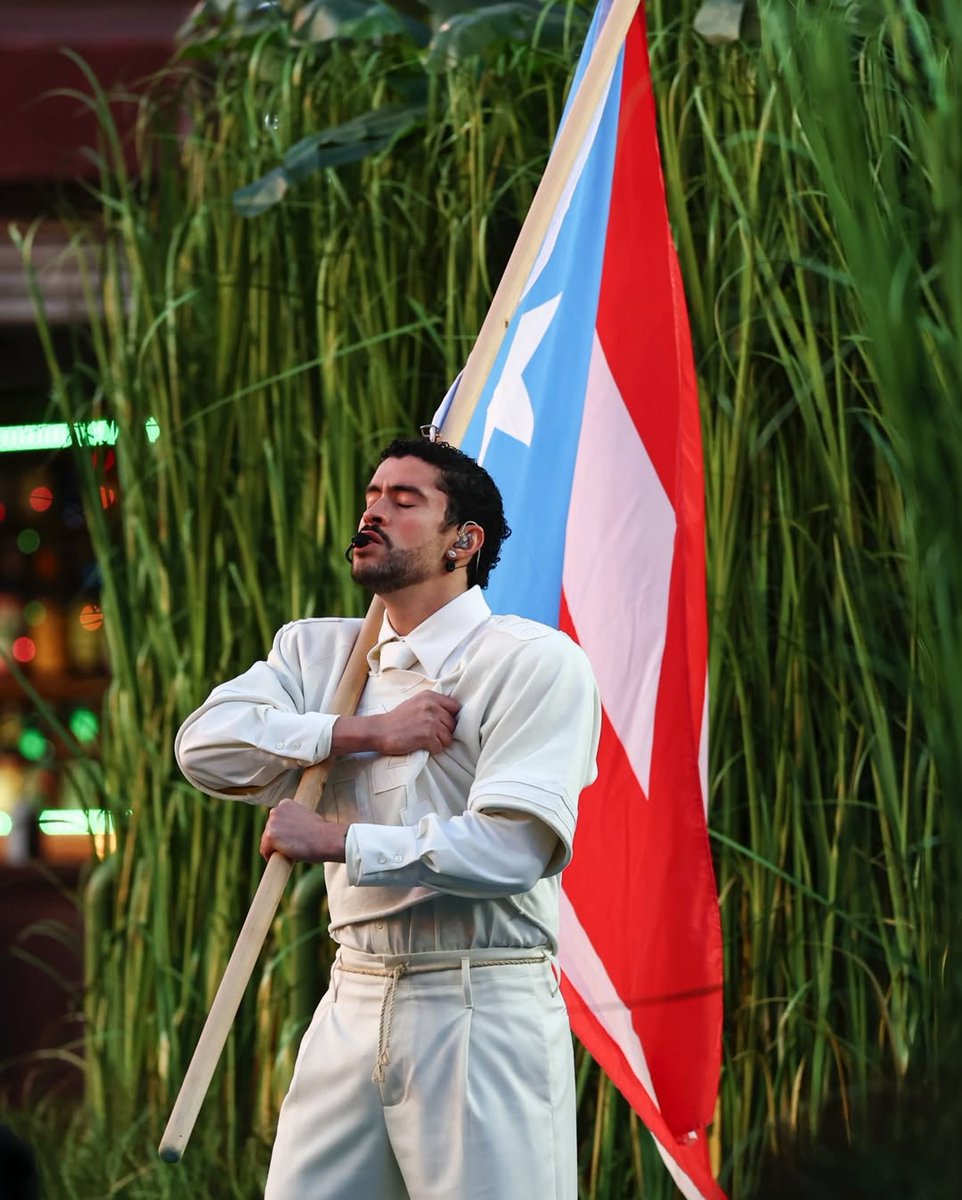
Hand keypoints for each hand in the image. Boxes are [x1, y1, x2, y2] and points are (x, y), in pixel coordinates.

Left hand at [259, 799, 348, 862]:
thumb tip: (288, 833)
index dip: (284, 832)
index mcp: (285, 803)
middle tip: (293, 847)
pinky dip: (272, 857)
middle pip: (270, 830)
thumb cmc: (321, 832)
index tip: (292, 838)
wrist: (326, 839)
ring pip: (267, 841)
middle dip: (278, 839)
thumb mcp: (306, 817)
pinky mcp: (270, 836)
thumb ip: (294, 821)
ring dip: (276, 848)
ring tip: (292, 852)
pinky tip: (284, 858)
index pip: (277, 820)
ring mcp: (271, 823)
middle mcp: (276, 810)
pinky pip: (265, 851)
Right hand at [333, 692, 460, 756]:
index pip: (455, 706)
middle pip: (453, 724)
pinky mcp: (427, 736)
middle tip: (432, 735)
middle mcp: (432, 706)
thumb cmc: (396, 719)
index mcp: (430, 696)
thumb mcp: (416, 703)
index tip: (444, 723)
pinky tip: (422, 746)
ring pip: (449, 737)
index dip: (451, 717)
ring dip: (440, 742)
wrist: (379, 730)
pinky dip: (433, 750)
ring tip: (427, 741)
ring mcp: (430, 721)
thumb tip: (450, 714)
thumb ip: (433, 705)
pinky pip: (439, 747)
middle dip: (445, 732)